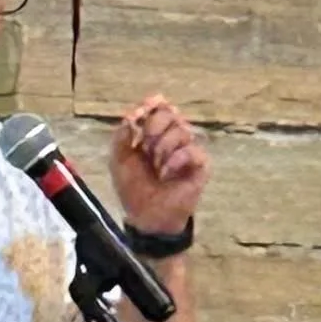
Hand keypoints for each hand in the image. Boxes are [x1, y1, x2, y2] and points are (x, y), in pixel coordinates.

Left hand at [109, 95, 209, 236]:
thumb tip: (129, 117)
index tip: (142, 110)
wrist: (147, 216)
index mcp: (155, 133)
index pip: (159, 107)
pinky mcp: (201, 165)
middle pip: (171, 113)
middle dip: (154, 128)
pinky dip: (175, 161)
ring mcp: (188, 150)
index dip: (151, 104)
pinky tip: (166, 174)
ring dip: (163, 148)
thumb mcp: (119, 161)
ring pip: (181, 130)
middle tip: (146, 148)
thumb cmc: (134, 189)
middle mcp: (174, 138)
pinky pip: (191, 151)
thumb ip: (121, 137)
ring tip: (156, 168)